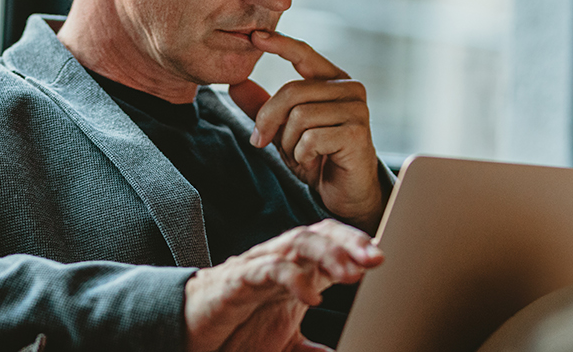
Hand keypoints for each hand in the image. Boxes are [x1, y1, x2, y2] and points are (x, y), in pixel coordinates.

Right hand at [184, 219, 383, 351]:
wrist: (189, 331)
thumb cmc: (235, 330)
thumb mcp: (284, 342)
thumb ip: (312, 348)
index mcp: (295, 270)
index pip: (331, 242)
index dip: (357, 245)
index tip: (383, 259)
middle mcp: (279, 260)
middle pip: (319, 233)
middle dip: (349, 242)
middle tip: (376, 258)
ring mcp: (258, 266)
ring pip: (296, 242)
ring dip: (328, 253)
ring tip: (351, 273)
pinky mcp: (236, 281)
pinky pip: (267, 270)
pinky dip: (291, 278)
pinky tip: (311, 297)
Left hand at [228, 31, 383, 231]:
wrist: (345, 193)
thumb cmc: (318, 157)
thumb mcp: (283, 129)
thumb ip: (263, 107)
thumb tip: (235, 84)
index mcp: (332, 81)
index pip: (304, 53)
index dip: (280, 44)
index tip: (254, 36)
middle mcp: (349, 89)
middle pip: (292, 91)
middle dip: (269, 120)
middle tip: (261, 142)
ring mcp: (356, 109)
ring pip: (299, 116)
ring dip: (289, 143)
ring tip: (300, 155)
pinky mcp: (357, 132)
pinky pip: (311, 138)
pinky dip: (302, 155)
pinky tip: (314, 162)